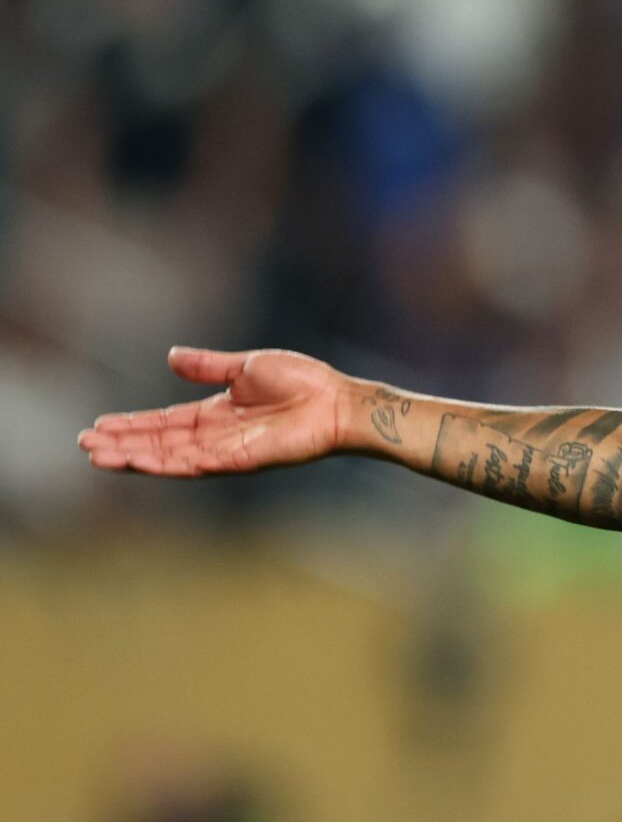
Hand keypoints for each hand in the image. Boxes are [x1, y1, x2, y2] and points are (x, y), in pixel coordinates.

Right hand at [78, 348, 354, 476]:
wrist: (336, 400)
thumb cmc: (303, 381)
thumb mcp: (246, 366)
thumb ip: (209, 366)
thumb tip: (171, 357)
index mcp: (216, 413)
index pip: (164, 422)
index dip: (132, 424)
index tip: (99, 425)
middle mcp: (215, 435)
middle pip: (158, 442)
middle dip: (122, 443)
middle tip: (85, 444)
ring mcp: (226, 451)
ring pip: (168, 457)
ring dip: (133, 456)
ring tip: (97, 456)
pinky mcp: (239, 461)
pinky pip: (195, 464)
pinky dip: (165, 463)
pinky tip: (138, 463)